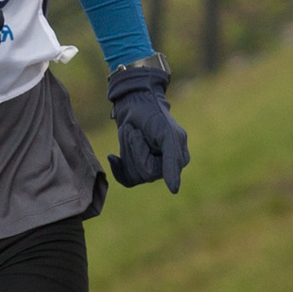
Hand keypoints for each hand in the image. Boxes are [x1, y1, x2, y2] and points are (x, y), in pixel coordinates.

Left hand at [106, 63, 189, 191]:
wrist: (135, 101)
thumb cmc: (152, 114)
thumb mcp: (166, 135)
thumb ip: (172, 161)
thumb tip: (174, 190)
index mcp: (178, 160)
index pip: (149, 171)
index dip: (139, 151)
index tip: (139, 133)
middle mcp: (167, 166)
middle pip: (140, 174)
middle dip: (132, 150)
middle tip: (134, 131)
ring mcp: (152, 167)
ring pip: (132, 175)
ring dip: (126, 150)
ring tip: (131, 133)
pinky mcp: (138, 167)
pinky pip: (126, 180)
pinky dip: (118, 167)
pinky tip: (114, 156)